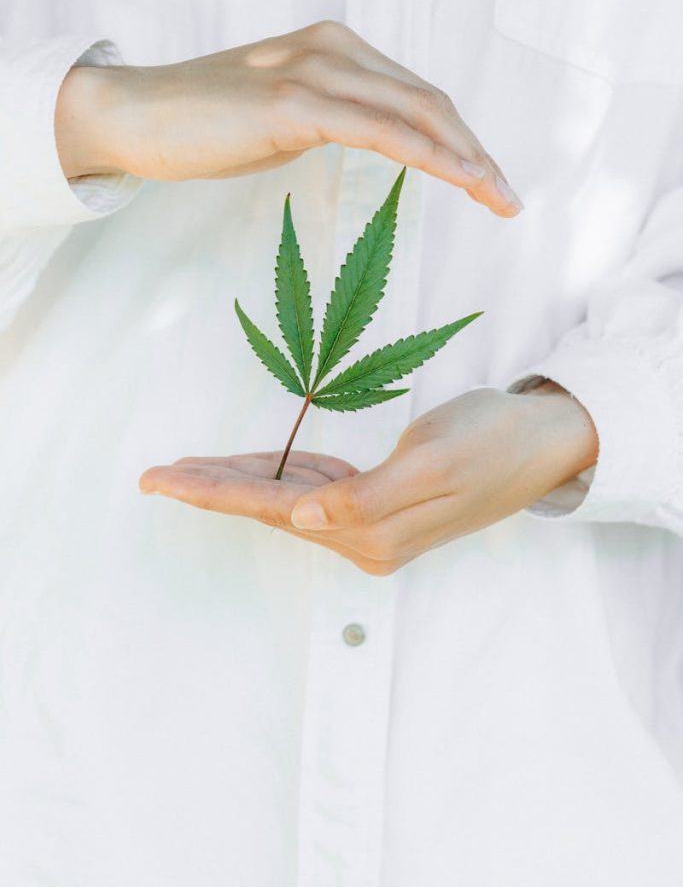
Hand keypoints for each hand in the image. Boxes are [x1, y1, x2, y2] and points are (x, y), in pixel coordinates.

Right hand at [56, 21, 521, 216]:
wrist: (133, 116)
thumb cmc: (203, 125)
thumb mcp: (282, 117)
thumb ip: (330, 118)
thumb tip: (370, 140)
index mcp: (334, 49)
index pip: (415, 95)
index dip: (458, 138)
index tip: (485, 182)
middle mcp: (334, 49)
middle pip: (429, 101)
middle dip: (476, 151)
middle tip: (507, 199)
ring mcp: (313, 71)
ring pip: (415, 112)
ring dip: (466, 159)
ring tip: (497, 199)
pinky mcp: (293, 104)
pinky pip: (379, 131)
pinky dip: (427, 156)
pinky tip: (459, 181)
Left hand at [138, 385, 597, 574]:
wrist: (542, 439)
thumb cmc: (494, 444)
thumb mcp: (434, 465)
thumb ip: (367, 498)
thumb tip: (302, 518)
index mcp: (373, 533)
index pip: (275, 511)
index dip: (213, 494)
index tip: (161, 483)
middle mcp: (366, 534)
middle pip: (270, 508)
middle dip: (212, 489)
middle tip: (154, 476)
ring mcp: (372, 517)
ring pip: (286, 495)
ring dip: (237, 480)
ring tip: (184, 469)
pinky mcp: (380, 493)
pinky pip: (314, 483)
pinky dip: (277, 471)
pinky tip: (248, 466)